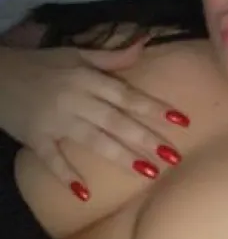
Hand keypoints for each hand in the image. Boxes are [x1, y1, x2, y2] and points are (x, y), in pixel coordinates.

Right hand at [0, 40, 188, 189]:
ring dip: (120, 155)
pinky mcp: (35, 138)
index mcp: (87, 78)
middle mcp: (76, 99)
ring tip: (147, 171)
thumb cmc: (39, 64)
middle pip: (116, 120)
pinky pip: (52, 159)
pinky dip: (66, 175)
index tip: (180, 121)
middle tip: (172, 156)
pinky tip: (84, 193)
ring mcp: (55, 120)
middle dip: (145, 138)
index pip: (126, 95)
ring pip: (93, 140)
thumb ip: (111, 56)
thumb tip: (145, 45)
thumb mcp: (75, 54)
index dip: (153, 107)